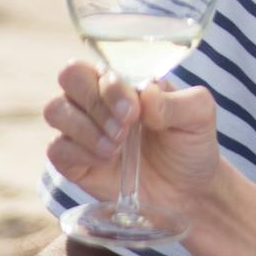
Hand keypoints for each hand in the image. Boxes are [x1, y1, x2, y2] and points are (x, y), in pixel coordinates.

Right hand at [44, 61, 222, 214]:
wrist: (188, 190)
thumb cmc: (191, 144)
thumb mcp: (199, 116)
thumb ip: (177, 102)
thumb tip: (145, 96)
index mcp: (126, 81)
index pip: (100, 65)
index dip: (111, 87)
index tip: (135, 113)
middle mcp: (99, 99)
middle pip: (69, 77)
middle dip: (95, 103)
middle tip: (124, 129)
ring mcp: (83, 129)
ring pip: (56, 110)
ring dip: (84, 129)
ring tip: (116, 148)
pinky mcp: (74, 161)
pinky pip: (56, 149)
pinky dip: (79, 153)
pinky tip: (105, 160)